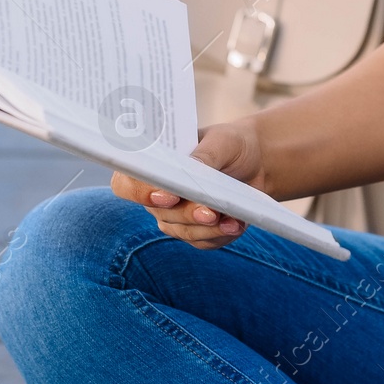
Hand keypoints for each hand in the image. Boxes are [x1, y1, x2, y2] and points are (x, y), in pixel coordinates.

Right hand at [109, 118, 263, 248]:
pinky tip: (236, 224)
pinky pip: (202, 242)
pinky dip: (220, 235)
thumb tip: (191, 169)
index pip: (127, 183)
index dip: (140, 193)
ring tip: (231, 219)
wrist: (256, 161)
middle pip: (159, 212)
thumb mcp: (221, 142)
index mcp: (153, 164)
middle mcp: (157, 193)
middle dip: (186, 213)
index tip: (168, 196)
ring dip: (206, 228)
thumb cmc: (230, 144)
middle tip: (210, 211)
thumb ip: (204, 156)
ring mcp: (175, 216)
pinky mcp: (197, 232)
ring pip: (181, 230)